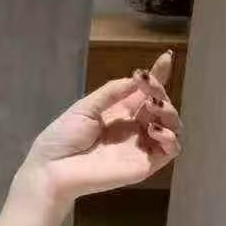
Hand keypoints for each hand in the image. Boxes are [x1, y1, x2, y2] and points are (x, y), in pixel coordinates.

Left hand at [20, 51, 183, 203]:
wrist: (53, 168)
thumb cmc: (63, 138)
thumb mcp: (86, 107)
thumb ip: (112, 93)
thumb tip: (137, 78)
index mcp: (120, 112)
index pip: (145, 92)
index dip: (158, 76)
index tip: (166, 57)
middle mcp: (134, 127)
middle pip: (161, 106)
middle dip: (159, 91)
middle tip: (148, 84)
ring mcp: (142, 146)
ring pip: (171, 126)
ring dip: (168, 112)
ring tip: (154, 105)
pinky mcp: (146, 164)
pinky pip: (170, 150)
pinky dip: (169, 137)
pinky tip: (153, 129)